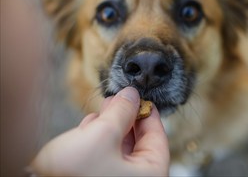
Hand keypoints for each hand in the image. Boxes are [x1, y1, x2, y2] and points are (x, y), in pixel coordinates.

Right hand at [31, 87, 168, 175]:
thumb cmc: (74, 173)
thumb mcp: (103, 135)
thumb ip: (122, 111)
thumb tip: (132, 94)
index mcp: (148, 173)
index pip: (158, 137)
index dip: (149, 113)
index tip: (142, 97)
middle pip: (138, 141)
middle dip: (126, 117)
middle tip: (119, 99)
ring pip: (120, 145)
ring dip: (111, 124)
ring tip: (102, 110)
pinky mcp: (97, 175)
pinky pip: (105, 153)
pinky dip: (99, 137)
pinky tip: (90, 126)